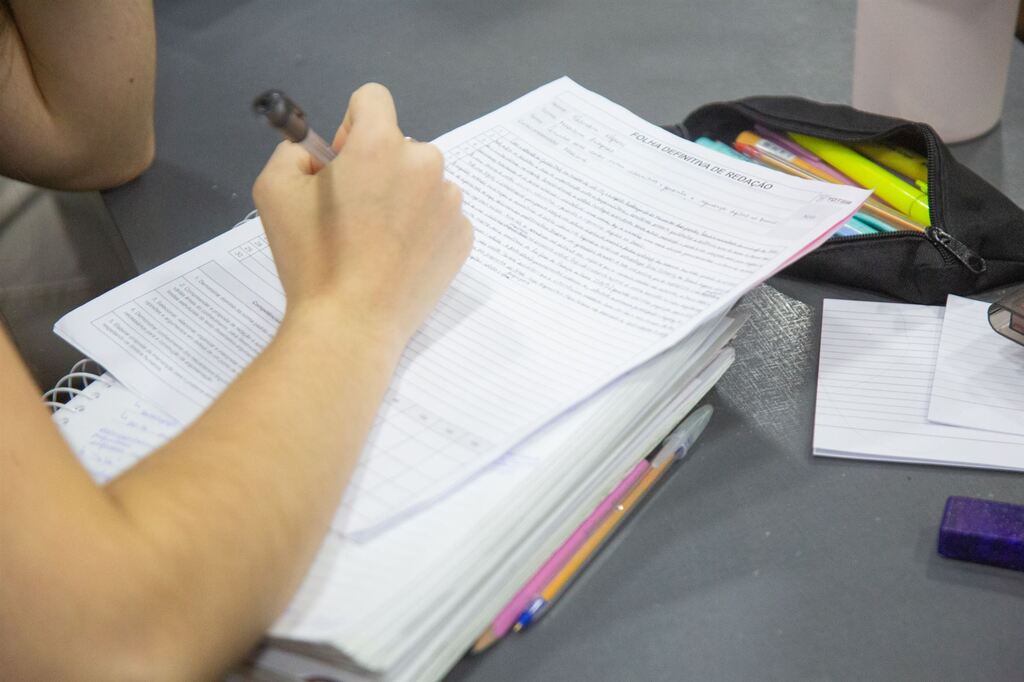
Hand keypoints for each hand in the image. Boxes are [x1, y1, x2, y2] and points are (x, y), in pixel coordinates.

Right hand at [252, 83, 472, 351]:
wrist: (351, 325)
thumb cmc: (310, 257)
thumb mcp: (274, 189)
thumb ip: (293, 152)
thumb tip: (321, 158)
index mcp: (381, 144)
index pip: (372, 98)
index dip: (349, 126)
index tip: (340, 164)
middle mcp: (426, 164)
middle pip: (400, 146)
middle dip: (377, 168)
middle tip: (353, 215)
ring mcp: (451, 203)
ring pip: (423, 183)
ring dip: (402, 199)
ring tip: (376, 245)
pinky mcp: (464, 238)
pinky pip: (440, 217)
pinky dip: (422, 231)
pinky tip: (397, 262)